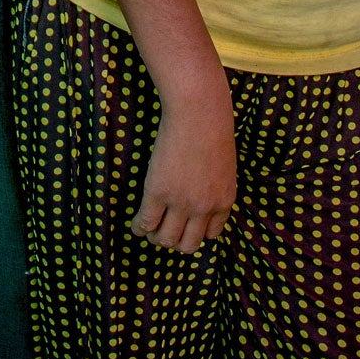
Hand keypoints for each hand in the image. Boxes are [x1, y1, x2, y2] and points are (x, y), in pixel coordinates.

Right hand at [132, 90, 236, 254]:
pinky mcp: (159, 192)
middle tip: (163, 232)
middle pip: (188, 244)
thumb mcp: (224, 165)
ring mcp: (181, 203)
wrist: (198, 114)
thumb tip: (201, 190)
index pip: (211, 234)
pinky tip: (135, 224)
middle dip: (175, 242)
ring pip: (166, 239)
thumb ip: (215, 185)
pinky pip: (146, 222)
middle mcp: (204, 208)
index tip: (185, 227)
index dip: (196, 233)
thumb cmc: (212, 129)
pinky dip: (139, 228)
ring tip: (148, 229)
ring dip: (155, 238)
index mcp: (223, 201)